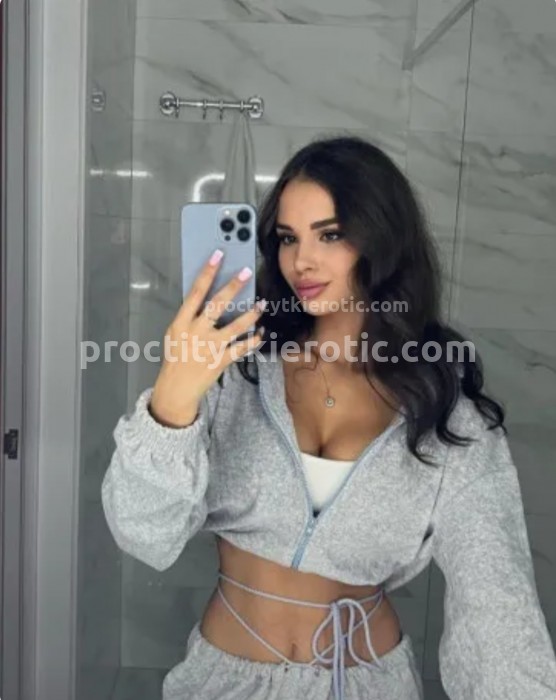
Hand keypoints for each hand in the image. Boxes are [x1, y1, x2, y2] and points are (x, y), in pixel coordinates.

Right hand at [149, 250, 265, 426]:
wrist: (176, 389)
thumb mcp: (175, 333)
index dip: (207, 272)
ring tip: (261, 304)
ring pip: (235, 326)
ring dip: (251, 314)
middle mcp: (196, 332)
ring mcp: (210, 346)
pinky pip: (242, 348)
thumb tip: (206, 297)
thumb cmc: (176, 357)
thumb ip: (190, 317)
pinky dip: (253, 340)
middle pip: (217, 304)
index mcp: (181, 322)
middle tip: (247, 272)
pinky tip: (260, 332)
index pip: (195, 292)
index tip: (218, 255)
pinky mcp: (221, 360)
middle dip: (233, 286)